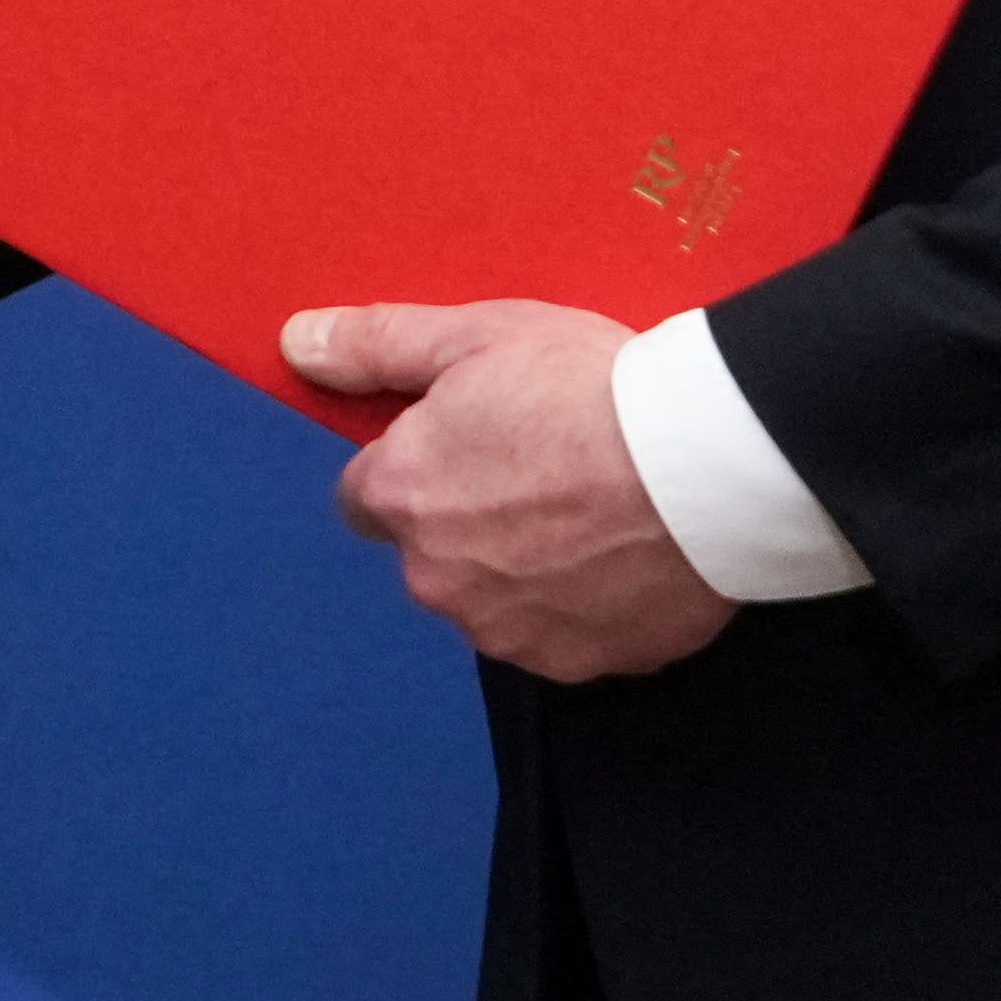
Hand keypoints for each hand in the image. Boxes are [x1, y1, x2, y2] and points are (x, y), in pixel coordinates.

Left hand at [288, 301, 737, 681]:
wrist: (704, 465)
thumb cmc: (588, 389)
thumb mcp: (476, 336)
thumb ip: (376, 346)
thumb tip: (296, 344)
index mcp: (402, 498)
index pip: (368, 497)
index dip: (417, 467)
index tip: (472, 445)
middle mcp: (437, 579)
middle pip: (432, 554)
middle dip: (471, 522)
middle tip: (547, 469)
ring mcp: (507, 631)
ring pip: (495, 601)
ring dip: (525, 570)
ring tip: (595, 512)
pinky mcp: (578, 664)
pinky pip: (564, 635)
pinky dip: (586, 606)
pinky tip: (627, 556)